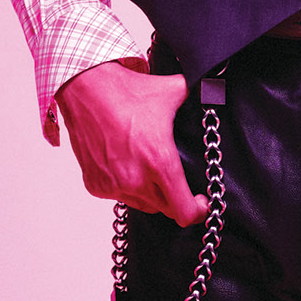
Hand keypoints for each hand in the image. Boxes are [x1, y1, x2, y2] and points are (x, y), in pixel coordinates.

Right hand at [56, 59, 208, 224]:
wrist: (86, 88)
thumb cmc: (126, 92)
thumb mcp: (172, 92)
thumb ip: (198, 97)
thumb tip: (215, 92)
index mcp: (159, 162)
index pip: (184, 212)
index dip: (197, 211)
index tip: (200, 201)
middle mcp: (135, 180)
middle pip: (166, 210)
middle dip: (176, 198)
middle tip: (176, 180)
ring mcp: (113, 185)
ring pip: (143, 204)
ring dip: (150, 193)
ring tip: (148, 167)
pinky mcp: (95, 185)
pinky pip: (119, 196)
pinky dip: (126, 187)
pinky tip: (126, 164)